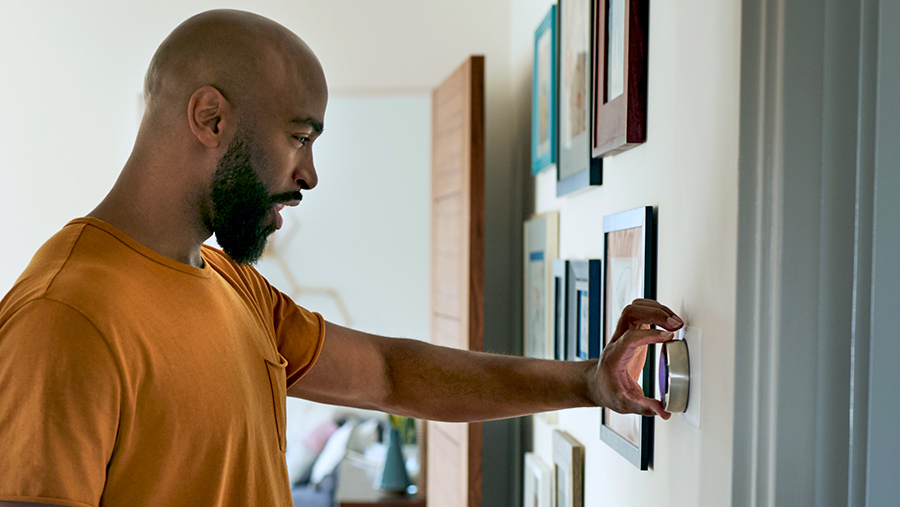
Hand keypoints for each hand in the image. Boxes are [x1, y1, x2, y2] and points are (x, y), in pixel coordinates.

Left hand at [592, 299, 682, 418]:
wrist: (597, 383)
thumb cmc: (609, 391)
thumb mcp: (624, 403)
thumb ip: (643, 407)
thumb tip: (663, 412)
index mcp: (615, 356)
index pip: (630, 337)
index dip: (649, 334)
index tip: (668, 336)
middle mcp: (618, 340)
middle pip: (630, 313)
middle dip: (654, 313)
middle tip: (676, 324)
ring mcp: (623, 333)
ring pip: (634, 307)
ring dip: (656, 308)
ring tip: (675, 321)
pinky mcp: (631, 331)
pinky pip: (640, 311)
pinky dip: (655, 310)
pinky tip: (668, 319)